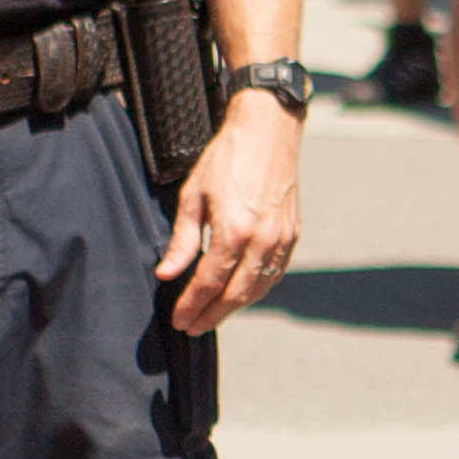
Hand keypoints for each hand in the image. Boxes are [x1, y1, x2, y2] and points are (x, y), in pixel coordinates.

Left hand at [156, 94, 296, 329]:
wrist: (268, 131)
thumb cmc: (227, 158)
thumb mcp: (193, 196)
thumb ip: (183, 240)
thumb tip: (166, 274)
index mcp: (233, 231)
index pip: (208, 283)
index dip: (191, 305)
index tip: (178, 319)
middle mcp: (261, 241)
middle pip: (234, 295)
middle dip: (210, 315)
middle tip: (192, 327)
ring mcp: (281, 240)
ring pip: (257, 290)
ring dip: (233, 308)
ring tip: (212, 315)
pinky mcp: (292, 236)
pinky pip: (273, 275)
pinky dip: (255, 290)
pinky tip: (239, 294)